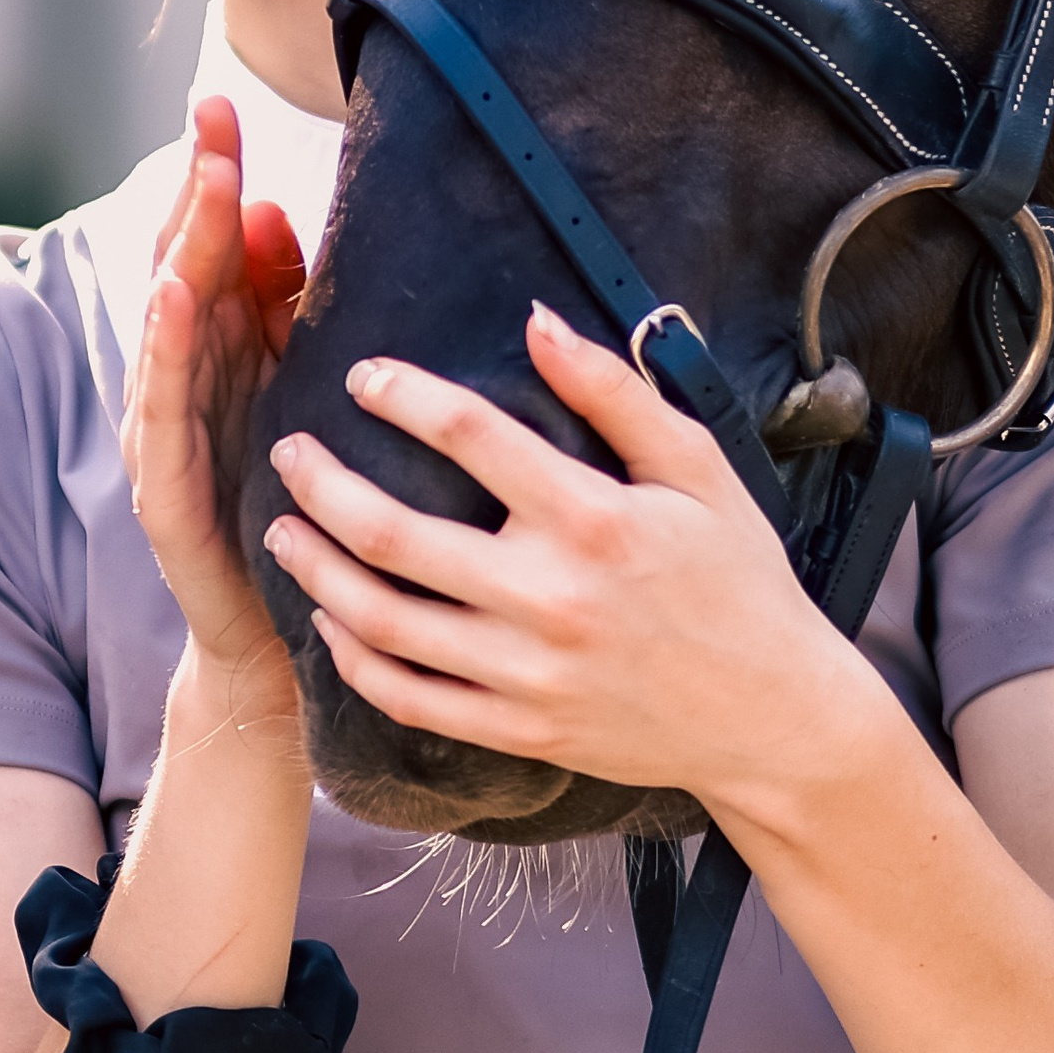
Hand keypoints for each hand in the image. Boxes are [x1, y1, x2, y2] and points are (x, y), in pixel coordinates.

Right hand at [123, 99, 307, 709]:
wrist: (286, 622)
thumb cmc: (299, 493)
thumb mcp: (300, 381)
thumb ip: (286, 304)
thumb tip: (277, 210)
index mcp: (221, 347)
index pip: (212, 244)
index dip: (213, 174)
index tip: (223, 103)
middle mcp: (185, 378)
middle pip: (184, 266)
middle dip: (198, 191)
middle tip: (214, 120)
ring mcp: (167, 431)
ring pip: (167, 327)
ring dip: (182, 250)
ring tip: (200, 187)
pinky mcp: (165, 489)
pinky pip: (160, 409)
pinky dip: (161, 350)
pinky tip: (172, 301)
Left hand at [262, 306, 884, 821]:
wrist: (770, 713)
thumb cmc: (739, 576)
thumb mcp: (698, 468)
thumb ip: (617, 392)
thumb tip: (538, 321)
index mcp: (594, 520)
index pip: (470, 436)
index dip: (403, 395)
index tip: (364, 377)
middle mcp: (549, 598)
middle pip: (394, 535)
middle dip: (322, 485)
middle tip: (286, 453)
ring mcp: (526, 675)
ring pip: (382, 622)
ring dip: (316, 571)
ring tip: (283, 532)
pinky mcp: (518, 731)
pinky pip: (408, 699)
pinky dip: (354, 660)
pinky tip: (330, 624)